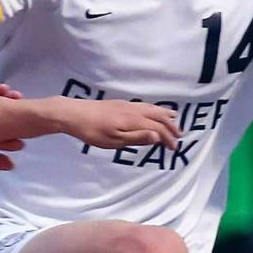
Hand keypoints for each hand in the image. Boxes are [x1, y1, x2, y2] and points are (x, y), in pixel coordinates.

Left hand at [51, 97, 180, 148]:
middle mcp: (133, 110)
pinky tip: (151, 112)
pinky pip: (144, 105)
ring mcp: (126, 105)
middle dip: (170, 125)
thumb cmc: (92, 131)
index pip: (158, 128)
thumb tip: (157, 136)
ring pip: (151, 108)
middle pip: (158, 115)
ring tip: (173, 118)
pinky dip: (154, 109)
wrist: (73, 113)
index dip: (168, 138)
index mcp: (134, 120)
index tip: (174, 148)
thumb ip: (137, 138)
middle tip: (179, 134)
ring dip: (164, 114)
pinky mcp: (119, 104)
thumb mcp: (114, 140)